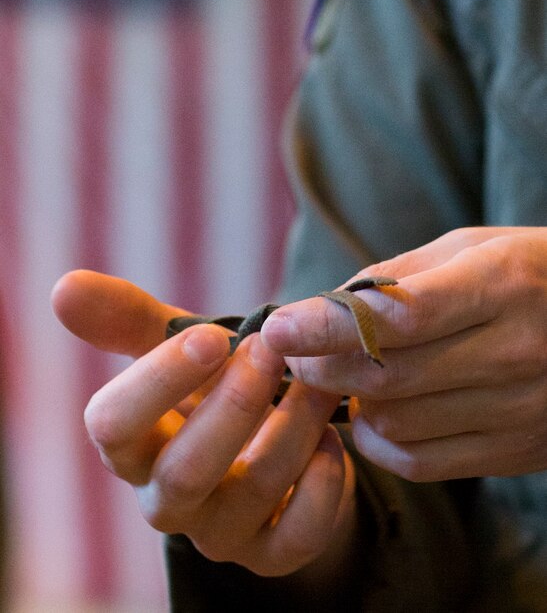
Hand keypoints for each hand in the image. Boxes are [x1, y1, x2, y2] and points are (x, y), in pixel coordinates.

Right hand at [51, 270, 356, 576]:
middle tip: (272, 351)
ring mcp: (219, 531)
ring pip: (251, 492)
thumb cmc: (209, 385)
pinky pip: (298, 537)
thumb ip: (127, 318)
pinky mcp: (270, 553)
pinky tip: (332, 441)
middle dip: (234, 404)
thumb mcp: (175, 346)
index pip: (112, 426)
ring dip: (294, 428)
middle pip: (184, 471)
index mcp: (132, 445)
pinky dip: (323, 485)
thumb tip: (63, 285)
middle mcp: (166, 498)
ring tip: (321, 381)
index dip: (160, 380)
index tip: (213, 335)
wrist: (263, 436)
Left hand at [261, 227, 546, 480]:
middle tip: (293, 351)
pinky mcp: (519, 451)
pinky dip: (379, 442)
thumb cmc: (530, 272)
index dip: (327, 325)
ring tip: (340, 374)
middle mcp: (516, 351)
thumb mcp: (472, 247)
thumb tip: (322, 309)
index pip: (399, 316)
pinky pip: (423, 463)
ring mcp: (522, 410)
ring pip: (397, 424)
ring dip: (349, 402)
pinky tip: (373, 412)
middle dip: (321, 365)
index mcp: (503, 285)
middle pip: (387, 376)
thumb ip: (397, 276)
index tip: (278, 327)